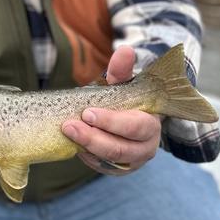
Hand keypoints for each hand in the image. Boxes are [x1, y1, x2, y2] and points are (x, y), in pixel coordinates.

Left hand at [62, 46, 160, 174]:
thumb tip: (124, 50)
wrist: (131, 116)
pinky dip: (88, 157)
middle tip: (69, 125)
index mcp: (151, 124)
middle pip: (119, 148)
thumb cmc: (127, 98)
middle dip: (93, 137)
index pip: (134, 126)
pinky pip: (102, 166)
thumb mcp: (124, 83)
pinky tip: (74, 145)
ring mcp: (132, 161)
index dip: (111, 121)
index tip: (87, 112)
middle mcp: (145, 147)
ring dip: (87, 146)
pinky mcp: (119, 169)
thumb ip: (122, 69)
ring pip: (109, 159)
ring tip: (68, 133)